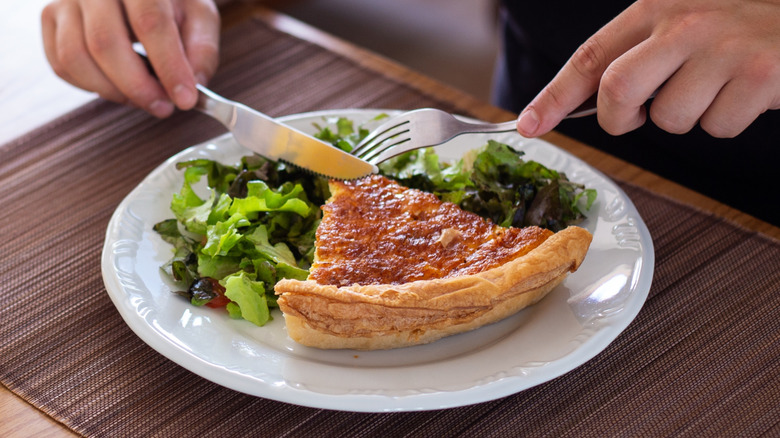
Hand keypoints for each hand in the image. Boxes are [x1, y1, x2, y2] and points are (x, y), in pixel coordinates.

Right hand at [42, 0, 220, 117]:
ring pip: (75, 57)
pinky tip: (119, 87)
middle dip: (138, 87)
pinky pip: (62, 65)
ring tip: (144, 98)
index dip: (169, 66)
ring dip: (114, 92)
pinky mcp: (51, 18)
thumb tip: (193, 86)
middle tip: (165, 107)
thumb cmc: (168, 2)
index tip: (185, 98)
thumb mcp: (198, 17)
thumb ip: (202, 49)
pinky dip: (92, 87)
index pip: (150, 22)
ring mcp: (66, 1)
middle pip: (105, 42)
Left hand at [515, 0, 779, 138]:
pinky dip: (726, 121)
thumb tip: (595, 101)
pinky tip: (745, 91)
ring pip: (669, 119)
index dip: (553, 95)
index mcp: (656, 9)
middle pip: (617, 90)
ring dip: (686, 118)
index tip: (529, 124)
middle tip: (640, 115)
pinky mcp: (759, 74)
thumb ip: (639, 54)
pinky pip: (718, 127)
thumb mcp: (683, 22)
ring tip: (715, 86)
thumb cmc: (738, 26)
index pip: (590, 57)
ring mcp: (723, 48)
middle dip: (620, 119)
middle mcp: (685, 23)